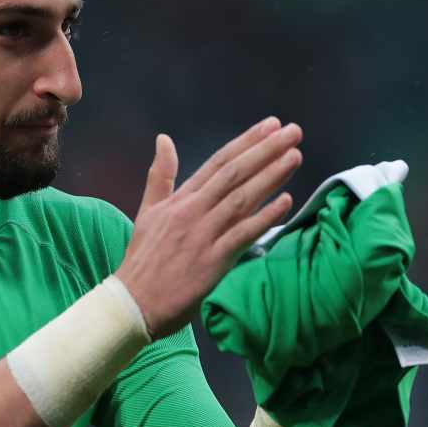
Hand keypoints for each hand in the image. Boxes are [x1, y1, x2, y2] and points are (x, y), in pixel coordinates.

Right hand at [115, 117, 301, 339]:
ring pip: (241, 198)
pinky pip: (242, 235)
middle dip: (266, 150)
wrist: (133, 301)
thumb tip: (163, 138)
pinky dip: (264, 217)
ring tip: (295, 156)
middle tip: (294, 132)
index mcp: (180, 199)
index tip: (271, 125)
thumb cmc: (143, 260)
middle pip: (234, 174)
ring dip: (270, 176)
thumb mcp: (147, 211)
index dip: (246, 142)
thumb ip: (160, 175)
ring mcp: (203, 235)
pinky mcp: (212, 261)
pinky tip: (285, 202)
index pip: (217, 162)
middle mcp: (193, 211)